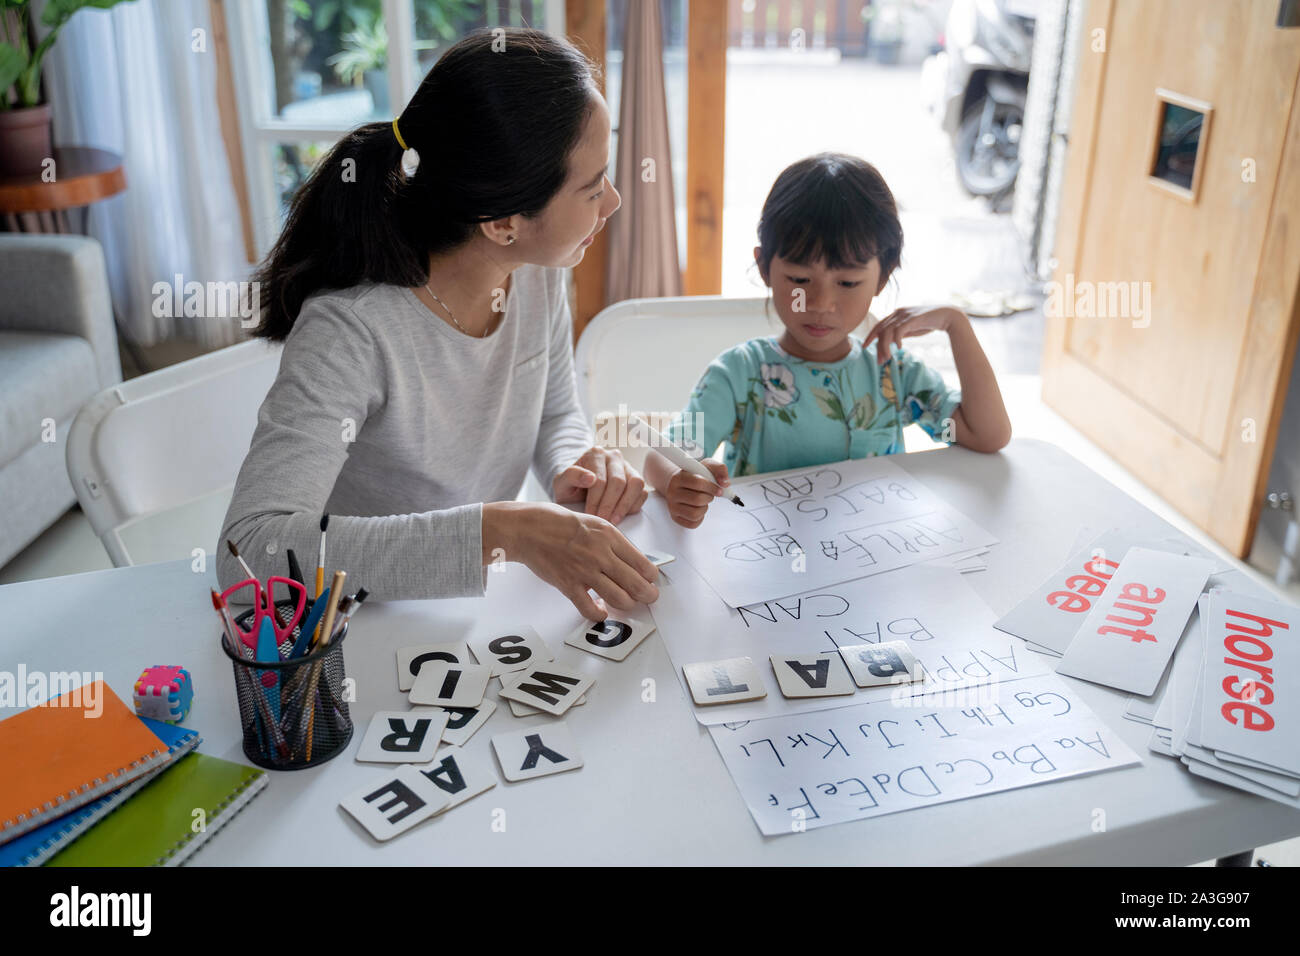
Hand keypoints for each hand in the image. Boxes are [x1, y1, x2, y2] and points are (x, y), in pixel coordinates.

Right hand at [491, 502, 658, 619]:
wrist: (528, 528)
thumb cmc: (558, 523)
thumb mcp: (594, 522)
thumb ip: (613, 542)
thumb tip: (631, 560)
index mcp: (610, 536)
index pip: (643, 563)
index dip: (651, 577)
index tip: (650, 580)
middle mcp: (601, 554)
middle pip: (636, 584)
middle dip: (648, 595)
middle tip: (649, 598)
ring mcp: (585, 571)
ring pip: (619, 598)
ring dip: (628, 605)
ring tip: (627, 604)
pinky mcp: (569, 585)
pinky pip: (589, 609)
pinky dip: (599, 614)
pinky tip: (601, 611)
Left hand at [553, 446, 647, 524]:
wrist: (579, 490)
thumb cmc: (570, 487)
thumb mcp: (561, 483)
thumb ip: (570, 476)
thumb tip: (590, 477)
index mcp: (595, 454)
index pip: (600, 479)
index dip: (595, 500)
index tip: (590, 515)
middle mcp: (614, 457)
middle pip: (618, 482)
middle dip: (609, 505)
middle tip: (602, 521)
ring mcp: (628, 467)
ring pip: (635, 484)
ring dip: (624, 506)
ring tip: (613, 521)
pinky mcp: (636, 480)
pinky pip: (642, 492)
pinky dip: (633, 506)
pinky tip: (620, 515)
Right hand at [665, 458, 729, 528]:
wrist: (678, 484)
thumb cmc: (695, 476)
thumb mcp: (706, 467)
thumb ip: (720, 469)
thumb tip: (725, 483)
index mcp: (678, 477)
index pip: (698, 483)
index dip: (712, 487)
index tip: (719, 490)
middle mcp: (672, 492)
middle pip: (698, 499)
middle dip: (709, 498)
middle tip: (709, 495)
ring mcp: (672, 506)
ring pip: (695, 513)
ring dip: (705, 508)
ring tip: (703, 501)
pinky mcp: (675, 517)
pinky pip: (693, 523)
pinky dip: (700, 517)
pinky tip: (698, 509)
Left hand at [862, 306, 963, 364]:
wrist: (947, 315)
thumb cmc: (929, 323)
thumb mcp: (911, 329)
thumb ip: (900, 332)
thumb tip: (890, 342)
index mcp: (896, 314)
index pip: (878, 325)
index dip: (871, 336)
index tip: (864, 346)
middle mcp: (898, 312)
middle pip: (881, 330)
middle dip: (878, 346)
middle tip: (879, 361)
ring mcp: (905, 314)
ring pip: (887, 331)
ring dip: (885, 346)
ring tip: (888, 358)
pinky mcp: (912, 318)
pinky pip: (899, 330)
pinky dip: (897, 340)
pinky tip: (899, 348)